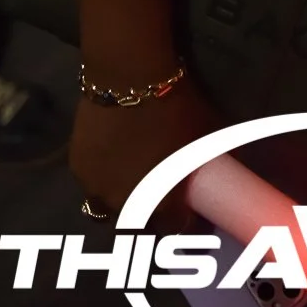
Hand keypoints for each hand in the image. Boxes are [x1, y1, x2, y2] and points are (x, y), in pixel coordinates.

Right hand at [69, 75, 217, 227]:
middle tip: (159, 192)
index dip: (184, 219)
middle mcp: (126, 204)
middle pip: (138, 225)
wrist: (130, 77)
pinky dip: (103, 176)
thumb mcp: (207, 135)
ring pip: (109, 208)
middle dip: (150, 214)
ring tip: (131, 178)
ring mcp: (97, 188)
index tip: (188, 207)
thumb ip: (213, 161)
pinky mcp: (78, 168)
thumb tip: (228, 171)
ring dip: (121, 199)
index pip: (175, 228)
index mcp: (161, 202)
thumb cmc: (176, 105)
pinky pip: (92, 183)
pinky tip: (112, 157)